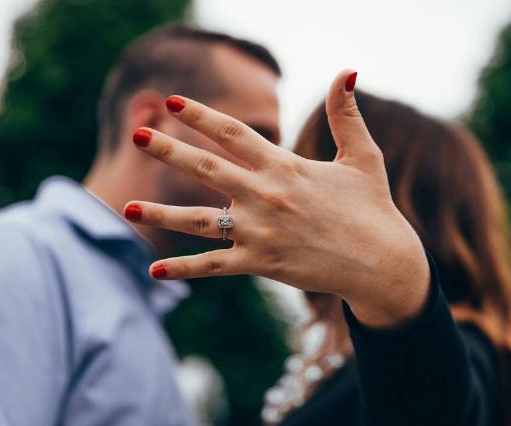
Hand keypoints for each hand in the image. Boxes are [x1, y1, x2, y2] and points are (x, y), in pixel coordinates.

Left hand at [126, 71, 429, 327]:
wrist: (382, 264)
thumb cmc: (372, 208)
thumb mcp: (363, 156)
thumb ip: (346, 114)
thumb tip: (349, 70)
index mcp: (286, 167)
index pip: (235, 134)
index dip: (202, 116)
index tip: (172, 102)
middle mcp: (267, 197)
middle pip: (207, 168)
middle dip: (170, 151)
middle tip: (138, 135)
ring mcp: (261, 233)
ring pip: (200, 220)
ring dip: (162, 213)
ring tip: (128, 205)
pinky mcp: (261, 264)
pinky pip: (214, 266)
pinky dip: (184, 268)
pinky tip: (154, 270)